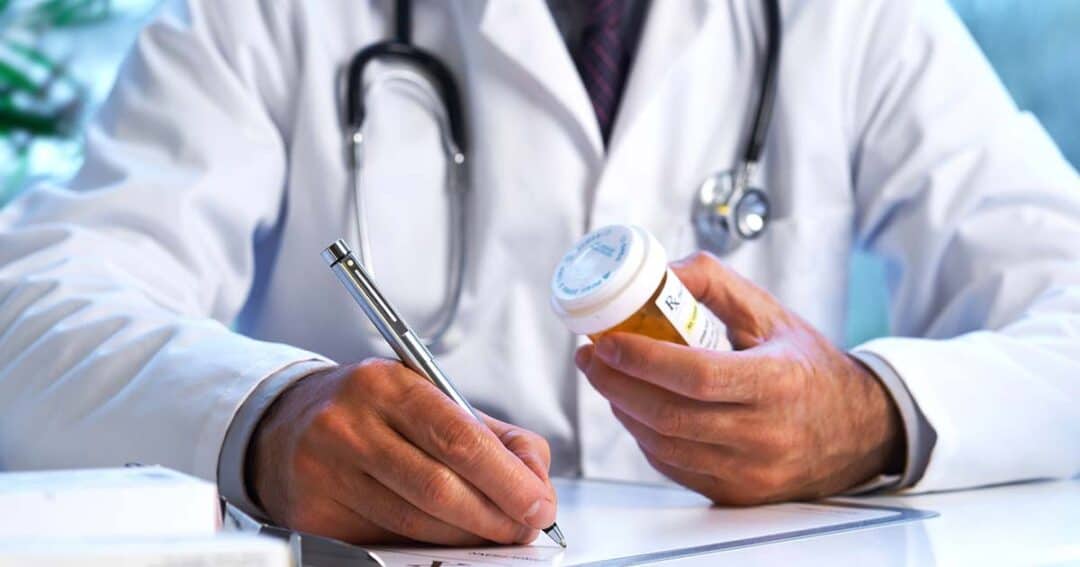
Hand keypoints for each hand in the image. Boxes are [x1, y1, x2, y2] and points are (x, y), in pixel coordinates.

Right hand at [248, 360, 556, 544]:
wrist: (286, 423)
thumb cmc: (370, 410)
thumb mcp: (428, 398)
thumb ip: (490, 434)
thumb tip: (535, 476)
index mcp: (388, 385)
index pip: (458, 438)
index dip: (507, 479)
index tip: (539, 502)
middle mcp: (351, 424)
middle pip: (438, 487)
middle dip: (495, 516)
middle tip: (525, 527)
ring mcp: (327, 471)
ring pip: (414, 523)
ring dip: (466, 537)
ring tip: (495, 534)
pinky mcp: (315, 513)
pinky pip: (385, 540)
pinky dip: (426, 546)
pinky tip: (448, 538)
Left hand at [576, 252, 903, 504]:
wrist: (856, 431)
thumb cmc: (808, 367)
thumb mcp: (772, 314)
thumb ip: (716, 284)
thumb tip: (661, 271)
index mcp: (777, 382)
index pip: (695, 375)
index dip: (641, 359)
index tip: (605, 341)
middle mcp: (764, 434)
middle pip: (668, 415)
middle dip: (615, 384)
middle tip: (591, 357)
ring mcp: (749, 471)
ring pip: (663, 445)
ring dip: (624, 410)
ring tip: (608, 378)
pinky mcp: (736, 493)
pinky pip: (674, 466)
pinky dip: (646, 436)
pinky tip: (636, 409)